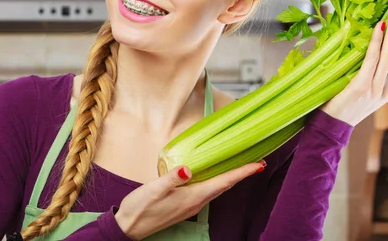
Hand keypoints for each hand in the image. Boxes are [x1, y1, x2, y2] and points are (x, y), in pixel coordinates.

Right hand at [114, 160, 265, 239]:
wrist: (129, 227)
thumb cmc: (140, 208)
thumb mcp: (154, 189)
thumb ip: (172, 178)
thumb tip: (188, 169)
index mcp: (193, 197)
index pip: (224, 182)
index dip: (242, 173)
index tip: (259, 164)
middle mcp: (196, 203)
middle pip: (224, 186)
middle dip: (241, 174)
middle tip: (255, 161)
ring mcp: (191, 206)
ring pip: (217, 189)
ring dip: (230, 178)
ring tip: (239, 166)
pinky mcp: (184, 206)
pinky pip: (207, 191)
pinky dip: (216, 181)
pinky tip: (213, 175)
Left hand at [322, 6, 387, 125]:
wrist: (331, 127)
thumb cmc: (344, 106)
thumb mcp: (367, 92)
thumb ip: (378, 76)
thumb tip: (381, 54)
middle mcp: (387, 89)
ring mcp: (376, 89)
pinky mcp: (361, 87)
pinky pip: (371, 60)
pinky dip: (376, 42)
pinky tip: (380, 27)